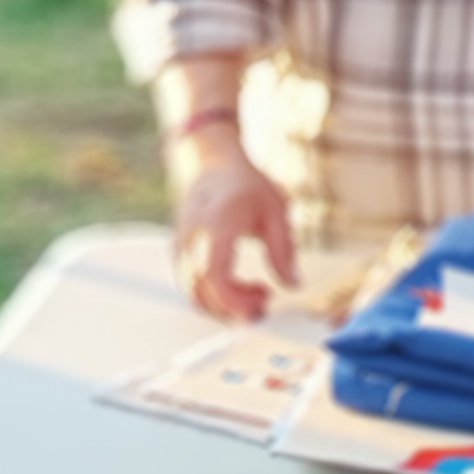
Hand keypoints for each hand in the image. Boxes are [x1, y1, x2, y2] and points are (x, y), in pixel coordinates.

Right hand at [167, 122, 296, 322]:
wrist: (213, 164)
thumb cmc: (245, 185)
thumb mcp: (275, 212)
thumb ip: (283, 251)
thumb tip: (293, 284)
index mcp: (216, 225)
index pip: (214, 274)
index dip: (233, 300)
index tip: (257, 309)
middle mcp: (192, 238)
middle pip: (201, 290)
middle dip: (233, 308)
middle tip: (266, 303)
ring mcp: (181, 246)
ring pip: (193, 293)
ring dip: (224, 305)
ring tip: (257, 293)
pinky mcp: (180, 254)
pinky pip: (191, 285)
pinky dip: (214, 296)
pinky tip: (239, 286)